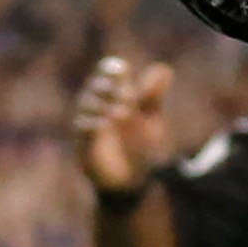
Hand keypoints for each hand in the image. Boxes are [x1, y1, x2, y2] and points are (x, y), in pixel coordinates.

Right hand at [72, 55, 178, 194]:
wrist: (132, 177)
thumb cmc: (139, 141)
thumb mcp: (151, 118)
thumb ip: (154, 95)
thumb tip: (164, 69)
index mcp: (112, 93)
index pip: (107, 71)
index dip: (112, 69)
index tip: (122, 71)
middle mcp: (95, 103)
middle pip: (96, 85)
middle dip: (111, 88)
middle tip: (130, 97)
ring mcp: (87, 122)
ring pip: (86, 103)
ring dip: (103, 104)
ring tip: (124, 112)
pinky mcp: (83, 142)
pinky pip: (83, 127)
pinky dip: (93, 123)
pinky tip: (106, 123)